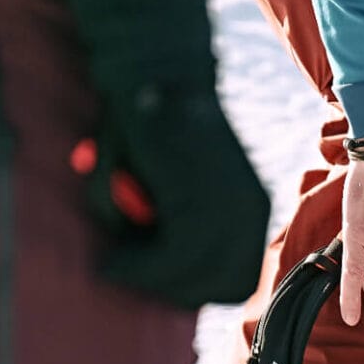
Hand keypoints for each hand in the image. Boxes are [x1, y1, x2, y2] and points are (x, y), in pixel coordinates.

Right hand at [81, 85, 269, 307]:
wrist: (151, 71)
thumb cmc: (147, 127)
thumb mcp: (168, 189)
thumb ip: (171, 229)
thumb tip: (157, 276)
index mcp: (252, 209)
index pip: (238, 280)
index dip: (196, 290)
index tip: (154, 281)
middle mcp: (251, 212)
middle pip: (225, 288)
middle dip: (173, 292)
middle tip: (128, 271)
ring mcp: (230, 207)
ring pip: (193, 277)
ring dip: (147, 278)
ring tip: (114, 261)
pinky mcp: (201, 200)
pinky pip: (171, 259)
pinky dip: (136, 268)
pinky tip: (112, 259)